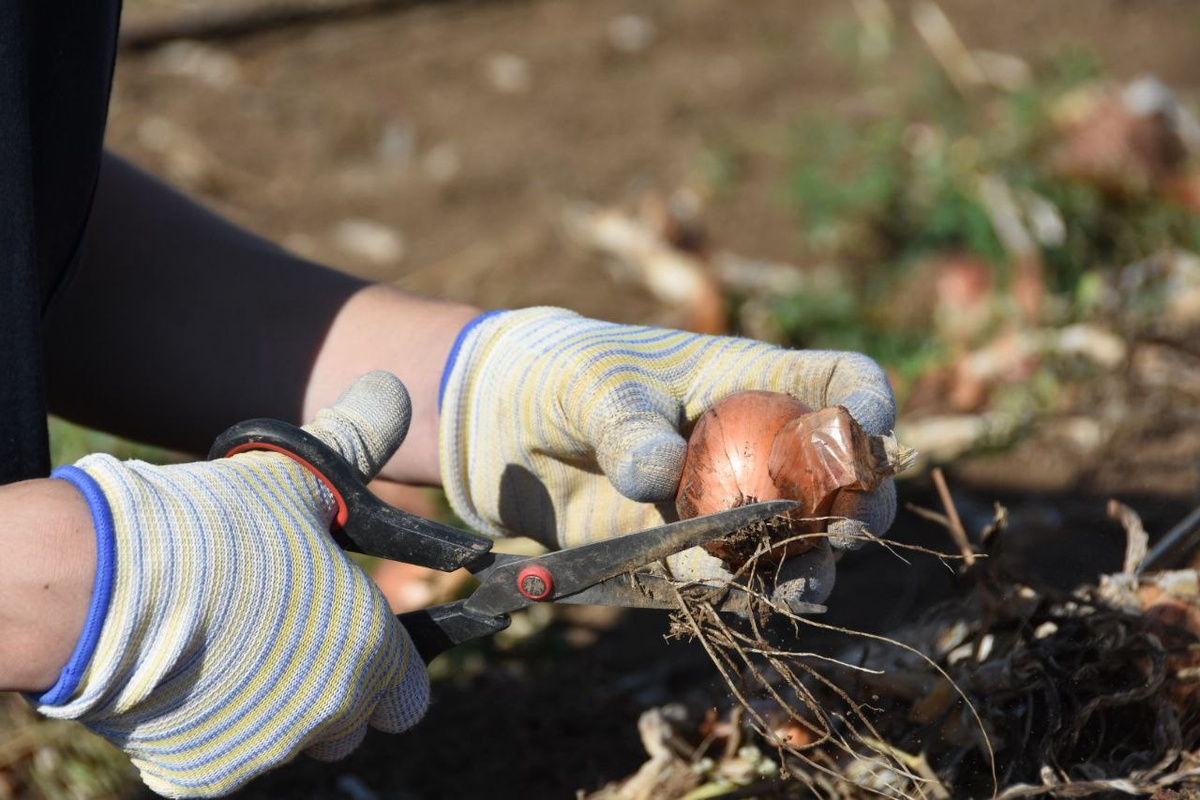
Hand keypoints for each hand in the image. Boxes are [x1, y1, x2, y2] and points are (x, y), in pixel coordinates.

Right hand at [37, 372, 427, 797]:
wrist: (102, 584)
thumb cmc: (216, 529)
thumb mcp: (298, 476)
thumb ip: (359, 439)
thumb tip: (393, 388)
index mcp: (370, 650)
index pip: (408, 690)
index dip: (388, 664)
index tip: (354, 634)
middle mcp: (330, 713)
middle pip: (351, 723)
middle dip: (331, 690)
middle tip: (284, 636)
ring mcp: (267, 749)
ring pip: (289, 740)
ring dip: (273, 707)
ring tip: (227, 646)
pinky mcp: (203, 773)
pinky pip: (224, 756)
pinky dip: (210, 726)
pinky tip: (185, 674)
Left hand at [439, 308, 898, 606]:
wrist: (511, 434)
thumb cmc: (567, 378)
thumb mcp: (594, 383)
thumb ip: (626, 422)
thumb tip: (660, 471)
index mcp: (755, 382)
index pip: (840, 382)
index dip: (867, 402)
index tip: (868, 428)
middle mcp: (760, 449)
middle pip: (841, 477)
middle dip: (861, 504)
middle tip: (850, 529)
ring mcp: (732, 506)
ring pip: (799, 543)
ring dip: (811, 566)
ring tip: (804, 585)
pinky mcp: (692, 556)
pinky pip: (734, 579)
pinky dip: (746, 593)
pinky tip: (746, 600)